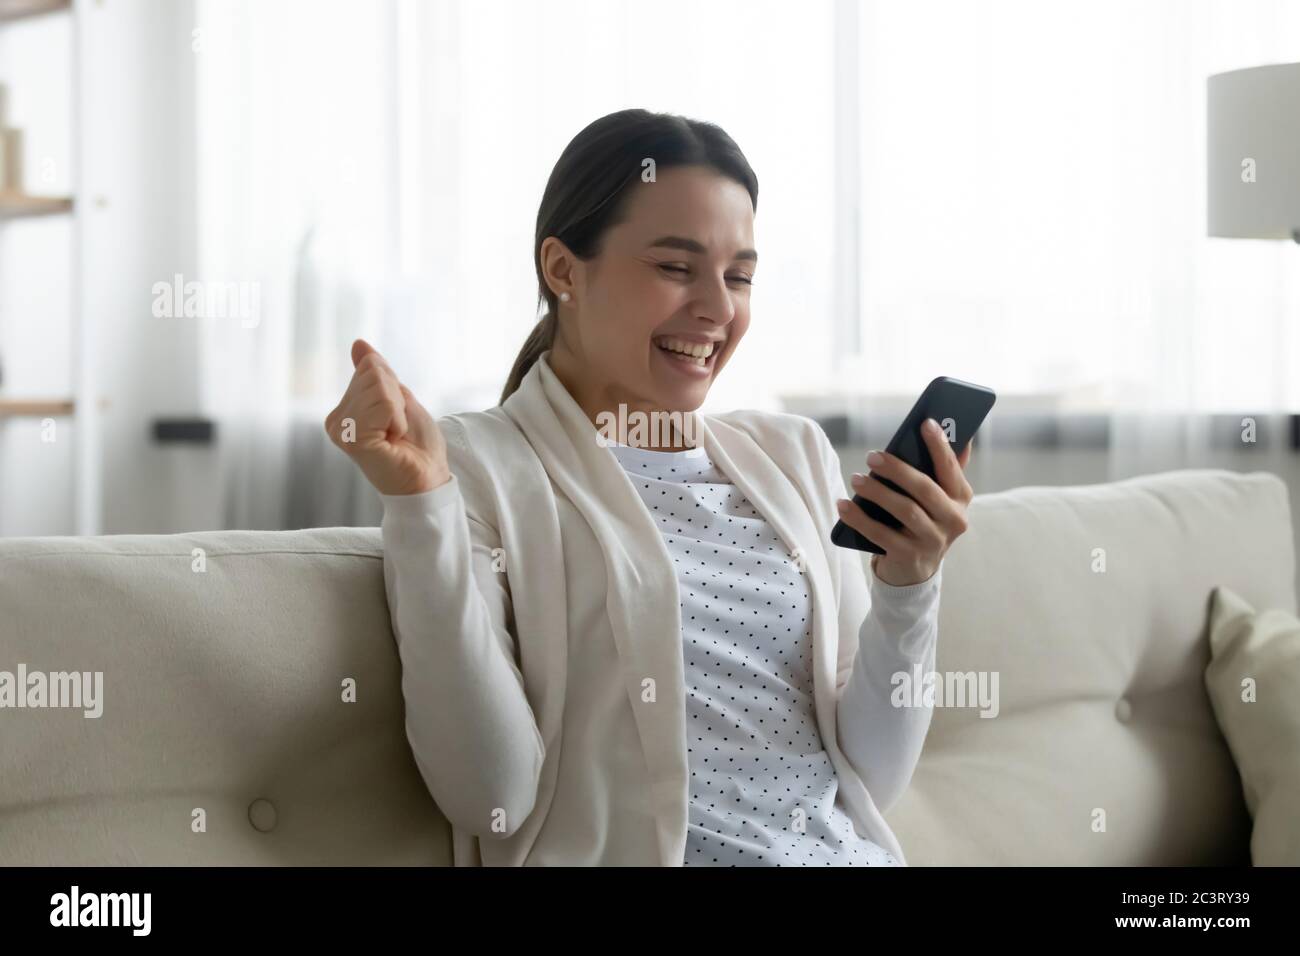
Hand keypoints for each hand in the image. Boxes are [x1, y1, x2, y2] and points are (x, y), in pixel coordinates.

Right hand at [324, 339, 450, 495]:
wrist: (429, 477)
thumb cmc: (417, 444)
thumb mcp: (398, 398)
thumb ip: (377, 373)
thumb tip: (358, 344)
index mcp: (345, 409)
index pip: (369, 367)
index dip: (394, 388)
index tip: (396, 417)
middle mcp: (336, 420)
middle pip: (372, 374)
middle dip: (396, 398)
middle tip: (398, 428)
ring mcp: (341, 431)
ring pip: (378, 388)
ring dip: (398, 411)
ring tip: (395, 435)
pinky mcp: (353, 440)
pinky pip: (383, 406)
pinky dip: (398, 420)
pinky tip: (393, 440)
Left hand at [836, 418, 973, 586]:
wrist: (915, 570)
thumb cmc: (922, 520)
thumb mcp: (937, 498)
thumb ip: (946, 469)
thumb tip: (960, 434)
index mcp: (961, 499)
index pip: (951, 468)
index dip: (940, 446)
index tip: (925, 423)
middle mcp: (953, 520)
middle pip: (924, 489)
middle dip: (898, 469)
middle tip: (872, 455)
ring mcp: (933, 541)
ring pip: (904, 511)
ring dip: (877, 492)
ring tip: (856, 479)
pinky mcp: (909, 557)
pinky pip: (880, 534)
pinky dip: (859, 518)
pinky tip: (843, 505)